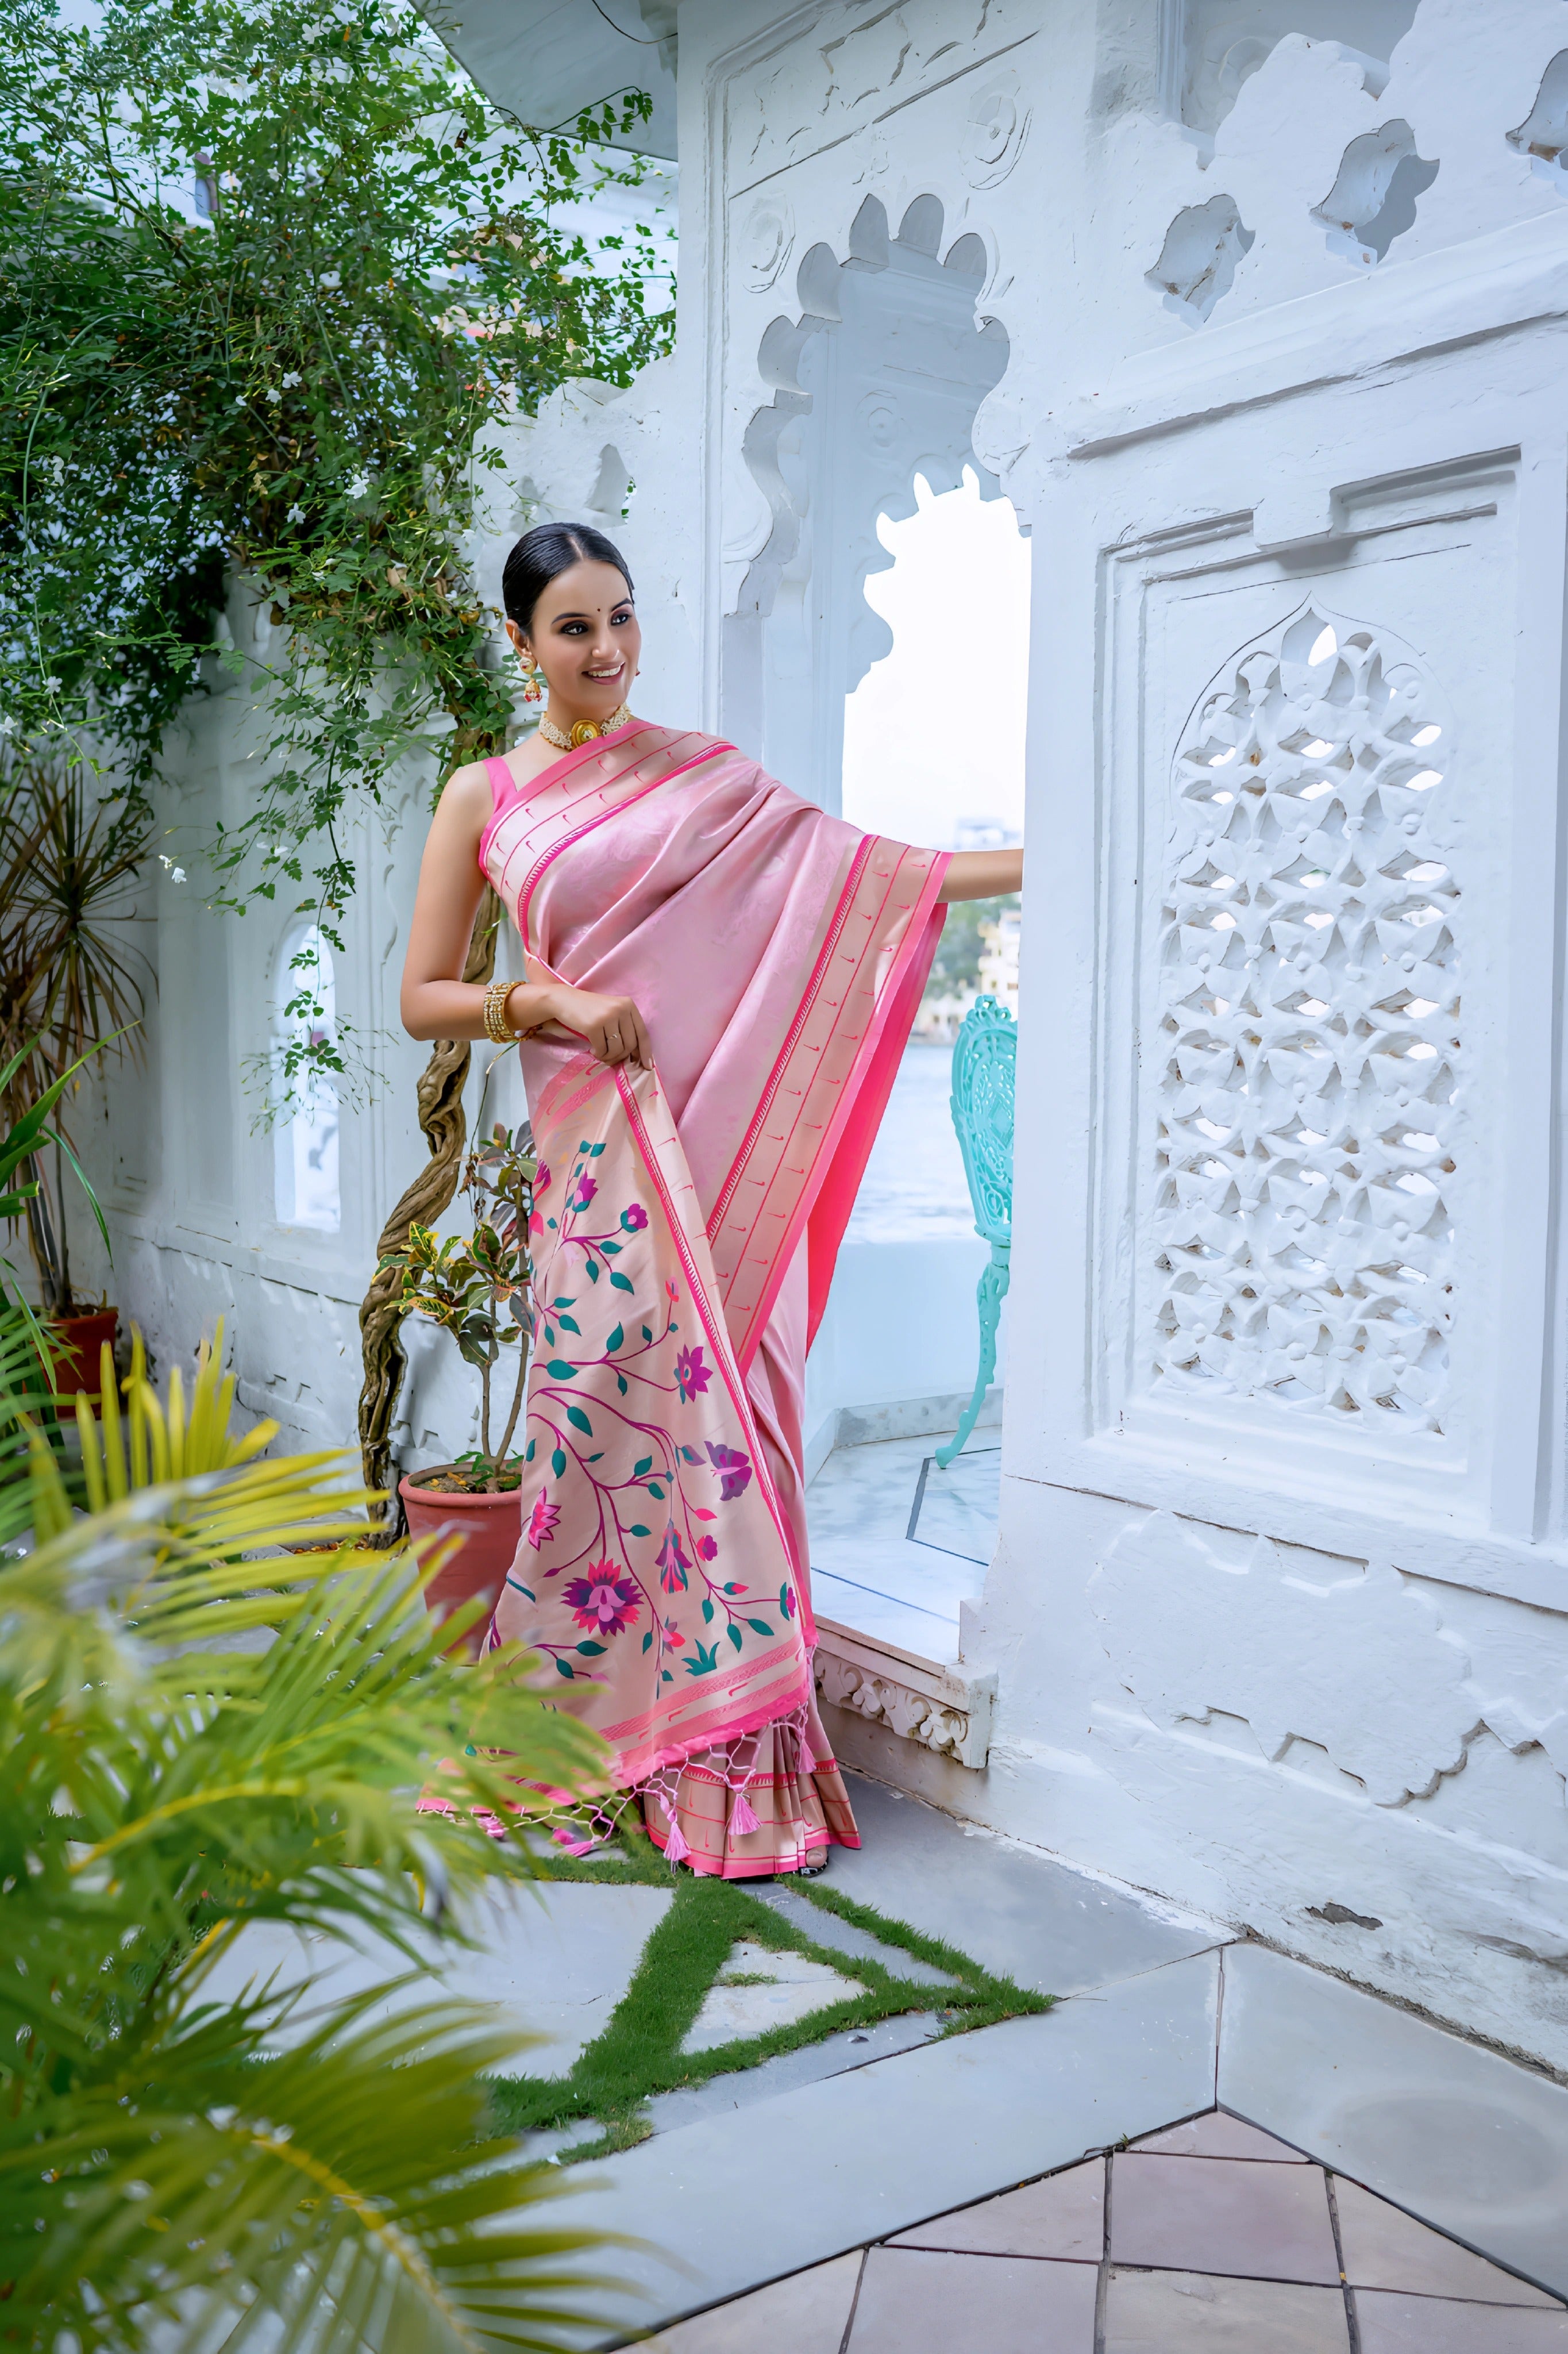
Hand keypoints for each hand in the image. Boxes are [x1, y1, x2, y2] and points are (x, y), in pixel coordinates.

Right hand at [536, 983, 651, 1068]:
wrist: (565, 1001)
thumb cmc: (590, 1010)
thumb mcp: (612, 1012)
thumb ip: (625, 1028)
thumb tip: (637, 1056)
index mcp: (628, 1005)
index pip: (642, 1033)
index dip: (646, 1052)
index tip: (647, 1066)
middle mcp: (620, 1009)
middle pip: (630, 1044)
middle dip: (622, 1057)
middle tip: (612, 1059)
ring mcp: (607, 1016)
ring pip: (617, 1049)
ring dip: (609, 1057)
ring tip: (601, 1053)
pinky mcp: (593, 1025)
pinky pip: (602, 1050)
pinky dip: (598, 1054)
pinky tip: (593, 1049)